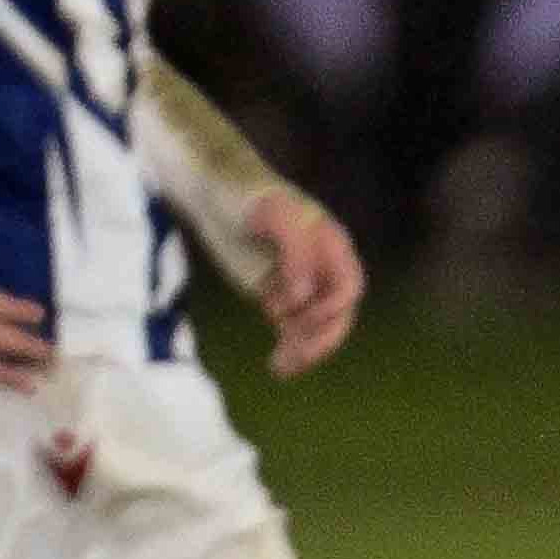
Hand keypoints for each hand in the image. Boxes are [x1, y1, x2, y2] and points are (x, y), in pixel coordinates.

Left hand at [247, 188, 363, 375]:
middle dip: (319, 337)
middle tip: (296, 355)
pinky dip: (289, 351)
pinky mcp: (280, 300)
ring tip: (280, 367)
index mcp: (332, 248)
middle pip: (337, 315)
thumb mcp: (274, 215)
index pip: (347, 287)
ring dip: (304, 350)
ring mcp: (302, 286)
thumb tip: (304, 295)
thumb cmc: (245, 197)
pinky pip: (294, 332)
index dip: (330, 306)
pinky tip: (277, 366)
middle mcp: (323, 270)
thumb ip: (296, 252)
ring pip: (317, 329)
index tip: (295, 312)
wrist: (212, 192)